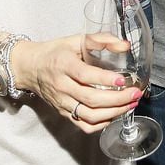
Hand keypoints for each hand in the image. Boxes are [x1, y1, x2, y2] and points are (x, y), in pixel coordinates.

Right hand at [11, 35, 141, 133]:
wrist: (30, 68)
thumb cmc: (54, 52)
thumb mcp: (75, 39)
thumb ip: (101, 40)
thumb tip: (125, 45)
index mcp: (64, 65)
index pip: (85, 76)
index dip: (105, 79)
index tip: (123, 80)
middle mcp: (62, 86)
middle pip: (91, 99)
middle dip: (117, 99)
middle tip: (135, 94)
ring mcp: (62, 103)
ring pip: (89, 115)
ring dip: (113, 113)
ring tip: (130, 105)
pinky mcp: (63, 113)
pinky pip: (83, 125)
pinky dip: (101, 124)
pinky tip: (114, 115)